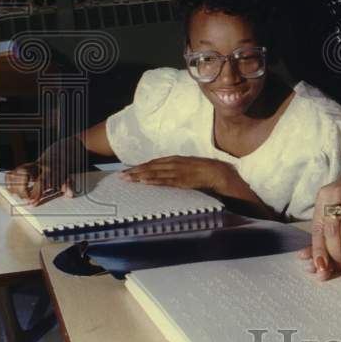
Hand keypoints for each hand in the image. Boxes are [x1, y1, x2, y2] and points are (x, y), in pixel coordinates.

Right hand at [5, 161, 74, 205]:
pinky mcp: (24, 166)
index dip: (35, 193)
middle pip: (24, 174)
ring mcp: (30, 165)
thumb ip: (67, 186)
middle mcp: (38, 166)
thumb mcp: (67, 176)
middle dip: (21, 188)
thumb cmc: (62, 167)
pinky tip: (13, 190)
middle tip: (25, 198)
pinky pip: (12, 172)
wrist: (59, 152)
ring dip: (14, 185)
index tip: (31, 203)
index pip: (40, 181)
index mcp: (50, 169)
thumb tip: (70, 195)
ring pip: (16, 172)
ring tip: (18, 195)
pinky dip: (9, 182)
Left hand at [121, 156, 239, 194]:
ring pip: (155, 173)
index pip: (154, 162)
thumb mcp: (189, 166)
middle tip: (121, 175)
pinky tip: (144, 182)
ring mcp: (177, 172)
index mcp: (176, 159)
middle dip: (136, 171)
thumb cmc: (205, 171)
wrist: (219, 173)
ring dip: (140, 176)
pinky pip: (165, 181)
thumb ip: (177, 169)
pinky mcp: (181, 180)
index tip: (129, 170)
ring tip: (128, 179)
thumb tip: (166, 174)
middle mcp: (174, 163)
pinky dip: (153, 181)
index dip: (141, 166)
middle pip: (151, 166)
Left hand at [311, 160, 340, 276]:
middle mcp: (336, 194)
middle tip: (340, 269)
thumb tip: (318, 259)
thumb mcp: (338, 205)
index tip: (321, 268)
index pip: (318, 228)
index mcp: (324, 197)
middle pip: (331, 231)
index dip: (318, 250)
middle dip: (335, 255)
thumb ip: (329, 228)